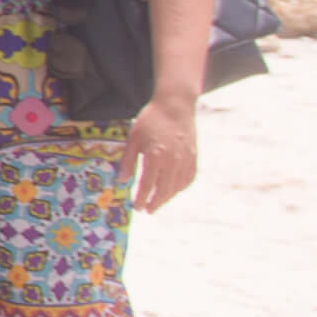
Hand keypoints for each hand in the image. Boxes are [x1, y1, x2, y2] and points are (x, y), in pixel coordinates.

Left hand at [117, 90, 197, 213]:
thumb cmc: (150, 120)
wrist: (175, 106)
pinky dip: (180, 187)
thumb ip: (128, 161)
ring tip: (158, 202)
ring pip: (178, 186)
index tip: (136, 207)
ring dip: (168, 197)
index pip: (148, 185)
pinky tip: (172, 190)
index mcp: (156, 156)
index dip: (142, 198)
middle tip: (147, 210)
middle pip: (165, 190)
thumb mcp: (133, 139)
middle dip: (155, 202)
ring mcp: (186, 159)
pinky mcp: (194, 157)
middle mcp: (173, 160)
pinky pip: (188, 178)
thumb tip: (122, 181)